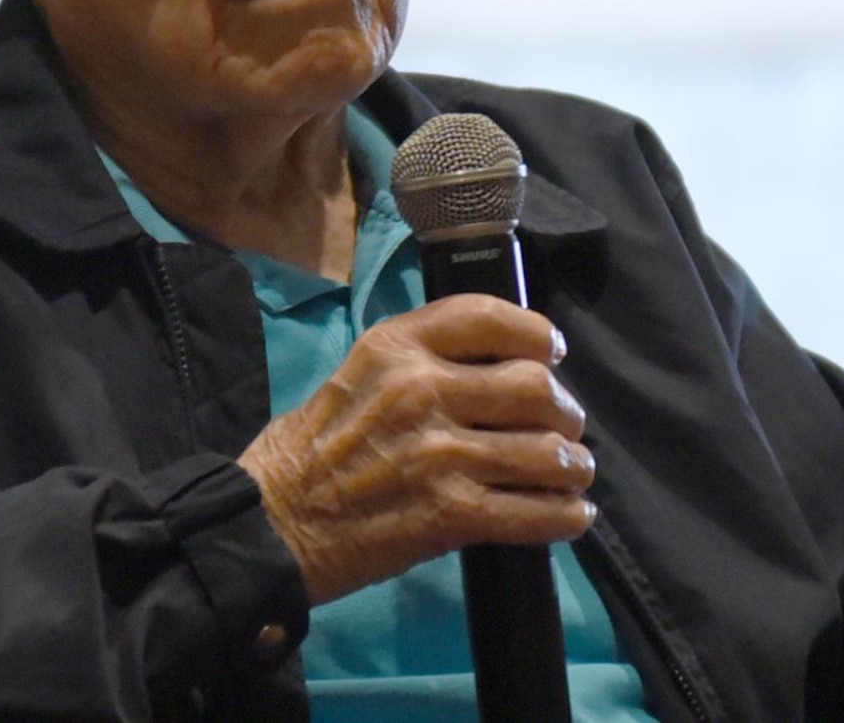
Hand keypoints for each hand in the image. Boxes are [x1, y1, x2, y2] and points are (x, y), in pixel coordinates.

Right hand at [237, 293, 595, 605]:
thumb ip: (419, 363)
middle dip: (563, 410)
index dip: (536, 334)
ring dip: (573, 465)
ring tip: (573, 473)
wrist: (269, 526)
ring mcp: (440, 454)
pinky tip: (571, 515)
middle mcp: (423, 390)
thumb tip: (493, 368)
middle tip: (564, 427)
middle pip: (534, 385)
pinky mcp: (450, 515)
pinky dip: (566, 516)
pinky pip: (536, 513)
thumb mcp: (356, 375)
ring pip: (547, 451)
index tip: (551, 354)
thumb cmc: (308, 451)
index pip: (489, 317)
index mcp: (396, 348)